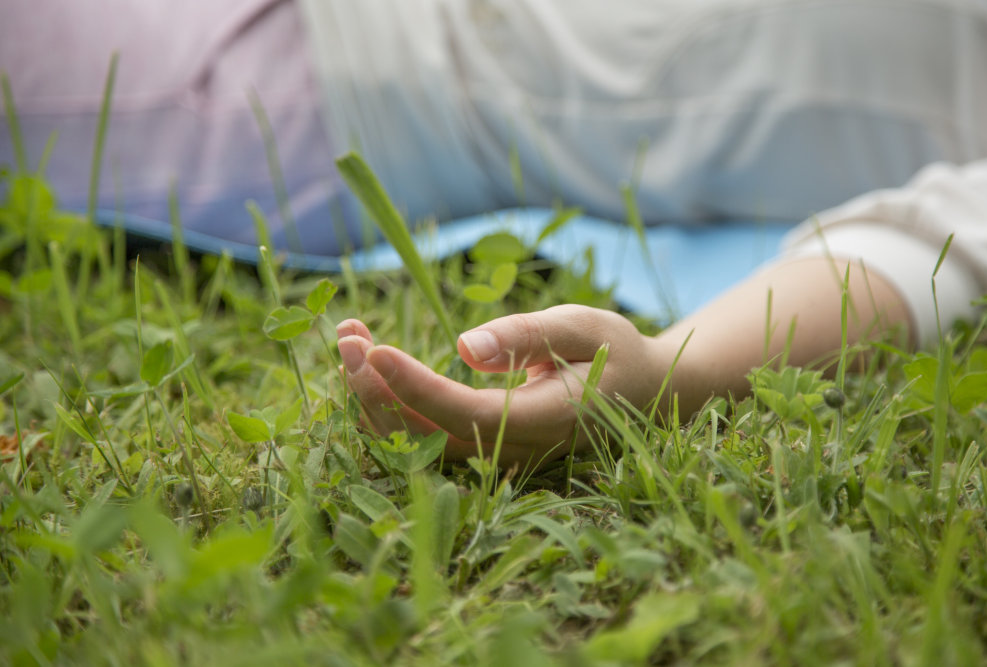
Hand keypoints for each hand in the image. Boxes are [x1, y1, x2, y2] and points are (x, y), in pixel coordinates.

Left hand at [336, 305, 670, 467]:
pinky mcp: (479, 451)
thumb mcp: (581, 326)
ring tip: (349, 339)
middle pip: (427, 436)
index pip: (465, 413)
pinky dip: (386, 404)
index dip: (414, 387)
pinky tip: (368, 367)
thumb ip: (525, 336)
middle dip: (375, 388)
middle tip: (347, 333)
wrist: (638, 394)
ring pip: (415, 444)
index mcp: (545, 419)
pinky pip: (421, 439)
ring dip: (372, 397)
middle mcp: (513, 450)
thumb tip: (464, 349)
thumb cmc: (612, 352)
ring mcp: (494, 458)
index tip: (373, 349)